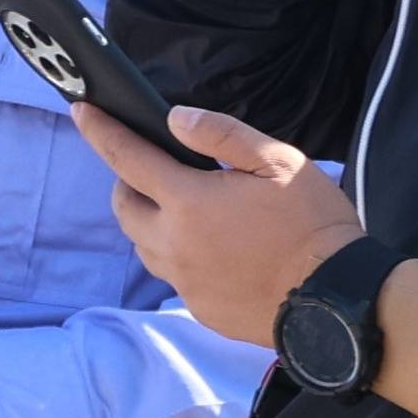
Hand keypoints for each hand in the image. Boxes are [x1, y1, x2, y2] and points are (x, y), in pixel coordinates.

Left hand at [89, 105, 361, 352]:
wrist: (336, 300)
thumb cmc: (313, 225)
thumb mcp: (279, 163)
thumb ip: (221, 136)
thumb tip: (175, 119)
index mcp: (187, 202)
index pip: (126, 158)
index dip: (100, 130)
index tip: (81, 110)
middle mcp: (172, 244)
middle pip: (124, 207)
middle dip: (128, 184)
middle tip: (156, 171)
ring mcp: (183, 281)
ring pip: (145, 244)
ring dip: (152, 222)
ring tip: (190, 211)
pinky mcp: (199, 307)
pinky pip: (174, 275)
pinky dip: (182, 255)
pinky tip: (218, 251)